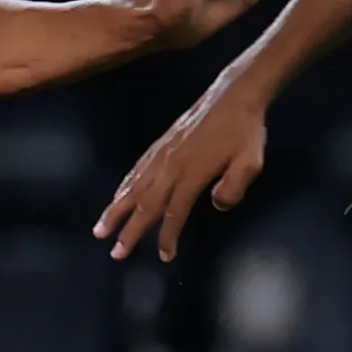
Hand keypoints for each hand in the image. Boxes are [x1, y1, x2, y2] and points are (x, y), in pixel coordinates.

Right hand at [94, 77, 269, 261]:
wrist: (234, 96)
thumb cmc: (245, 132)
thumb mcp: (251, 162)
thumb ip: (234, 187)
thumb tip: (217, 205)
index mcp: (193, 171)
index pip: (175, 211)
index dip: (168, 235)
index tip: (164, 255)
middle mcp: (172, 164)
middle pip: (146, 203)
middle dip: (130, 230)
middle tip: (116, 253)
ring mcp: (163, 153)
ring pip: (134, 187)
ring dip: (116, 210)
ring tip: (100, 230)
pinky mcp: (161, 144)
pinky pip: (136, 169)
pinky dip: (123, 186)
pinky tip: (116, 198)